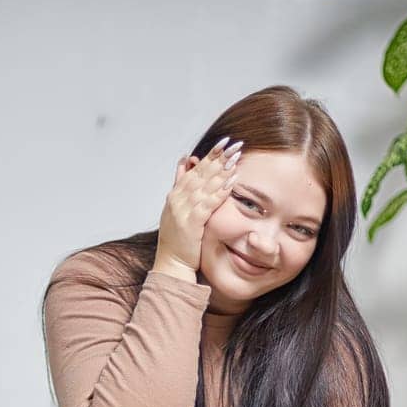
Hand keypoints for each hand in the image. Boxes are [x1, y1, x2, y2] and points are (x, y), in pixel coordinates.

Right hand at [155, 135, 243, 275]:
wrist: (171, 264)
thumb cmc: (177, 239)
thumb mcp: (176, 208)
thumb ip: (181, 183)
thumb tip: (185, 161)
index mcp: (175, 194)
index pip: (195, 169)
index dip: (210, 155)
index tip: (225, 142)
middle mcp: (177, 199)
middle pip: (201, 174)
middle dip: (218, 158)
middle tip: (234, 145)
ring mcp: (182, 211)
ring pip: (204, 186)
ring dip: (221, 172)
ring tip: (235, 159)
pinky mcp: (190, 224)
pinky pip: (207, 205)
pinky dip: (218, 193)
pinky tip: (230, 184)